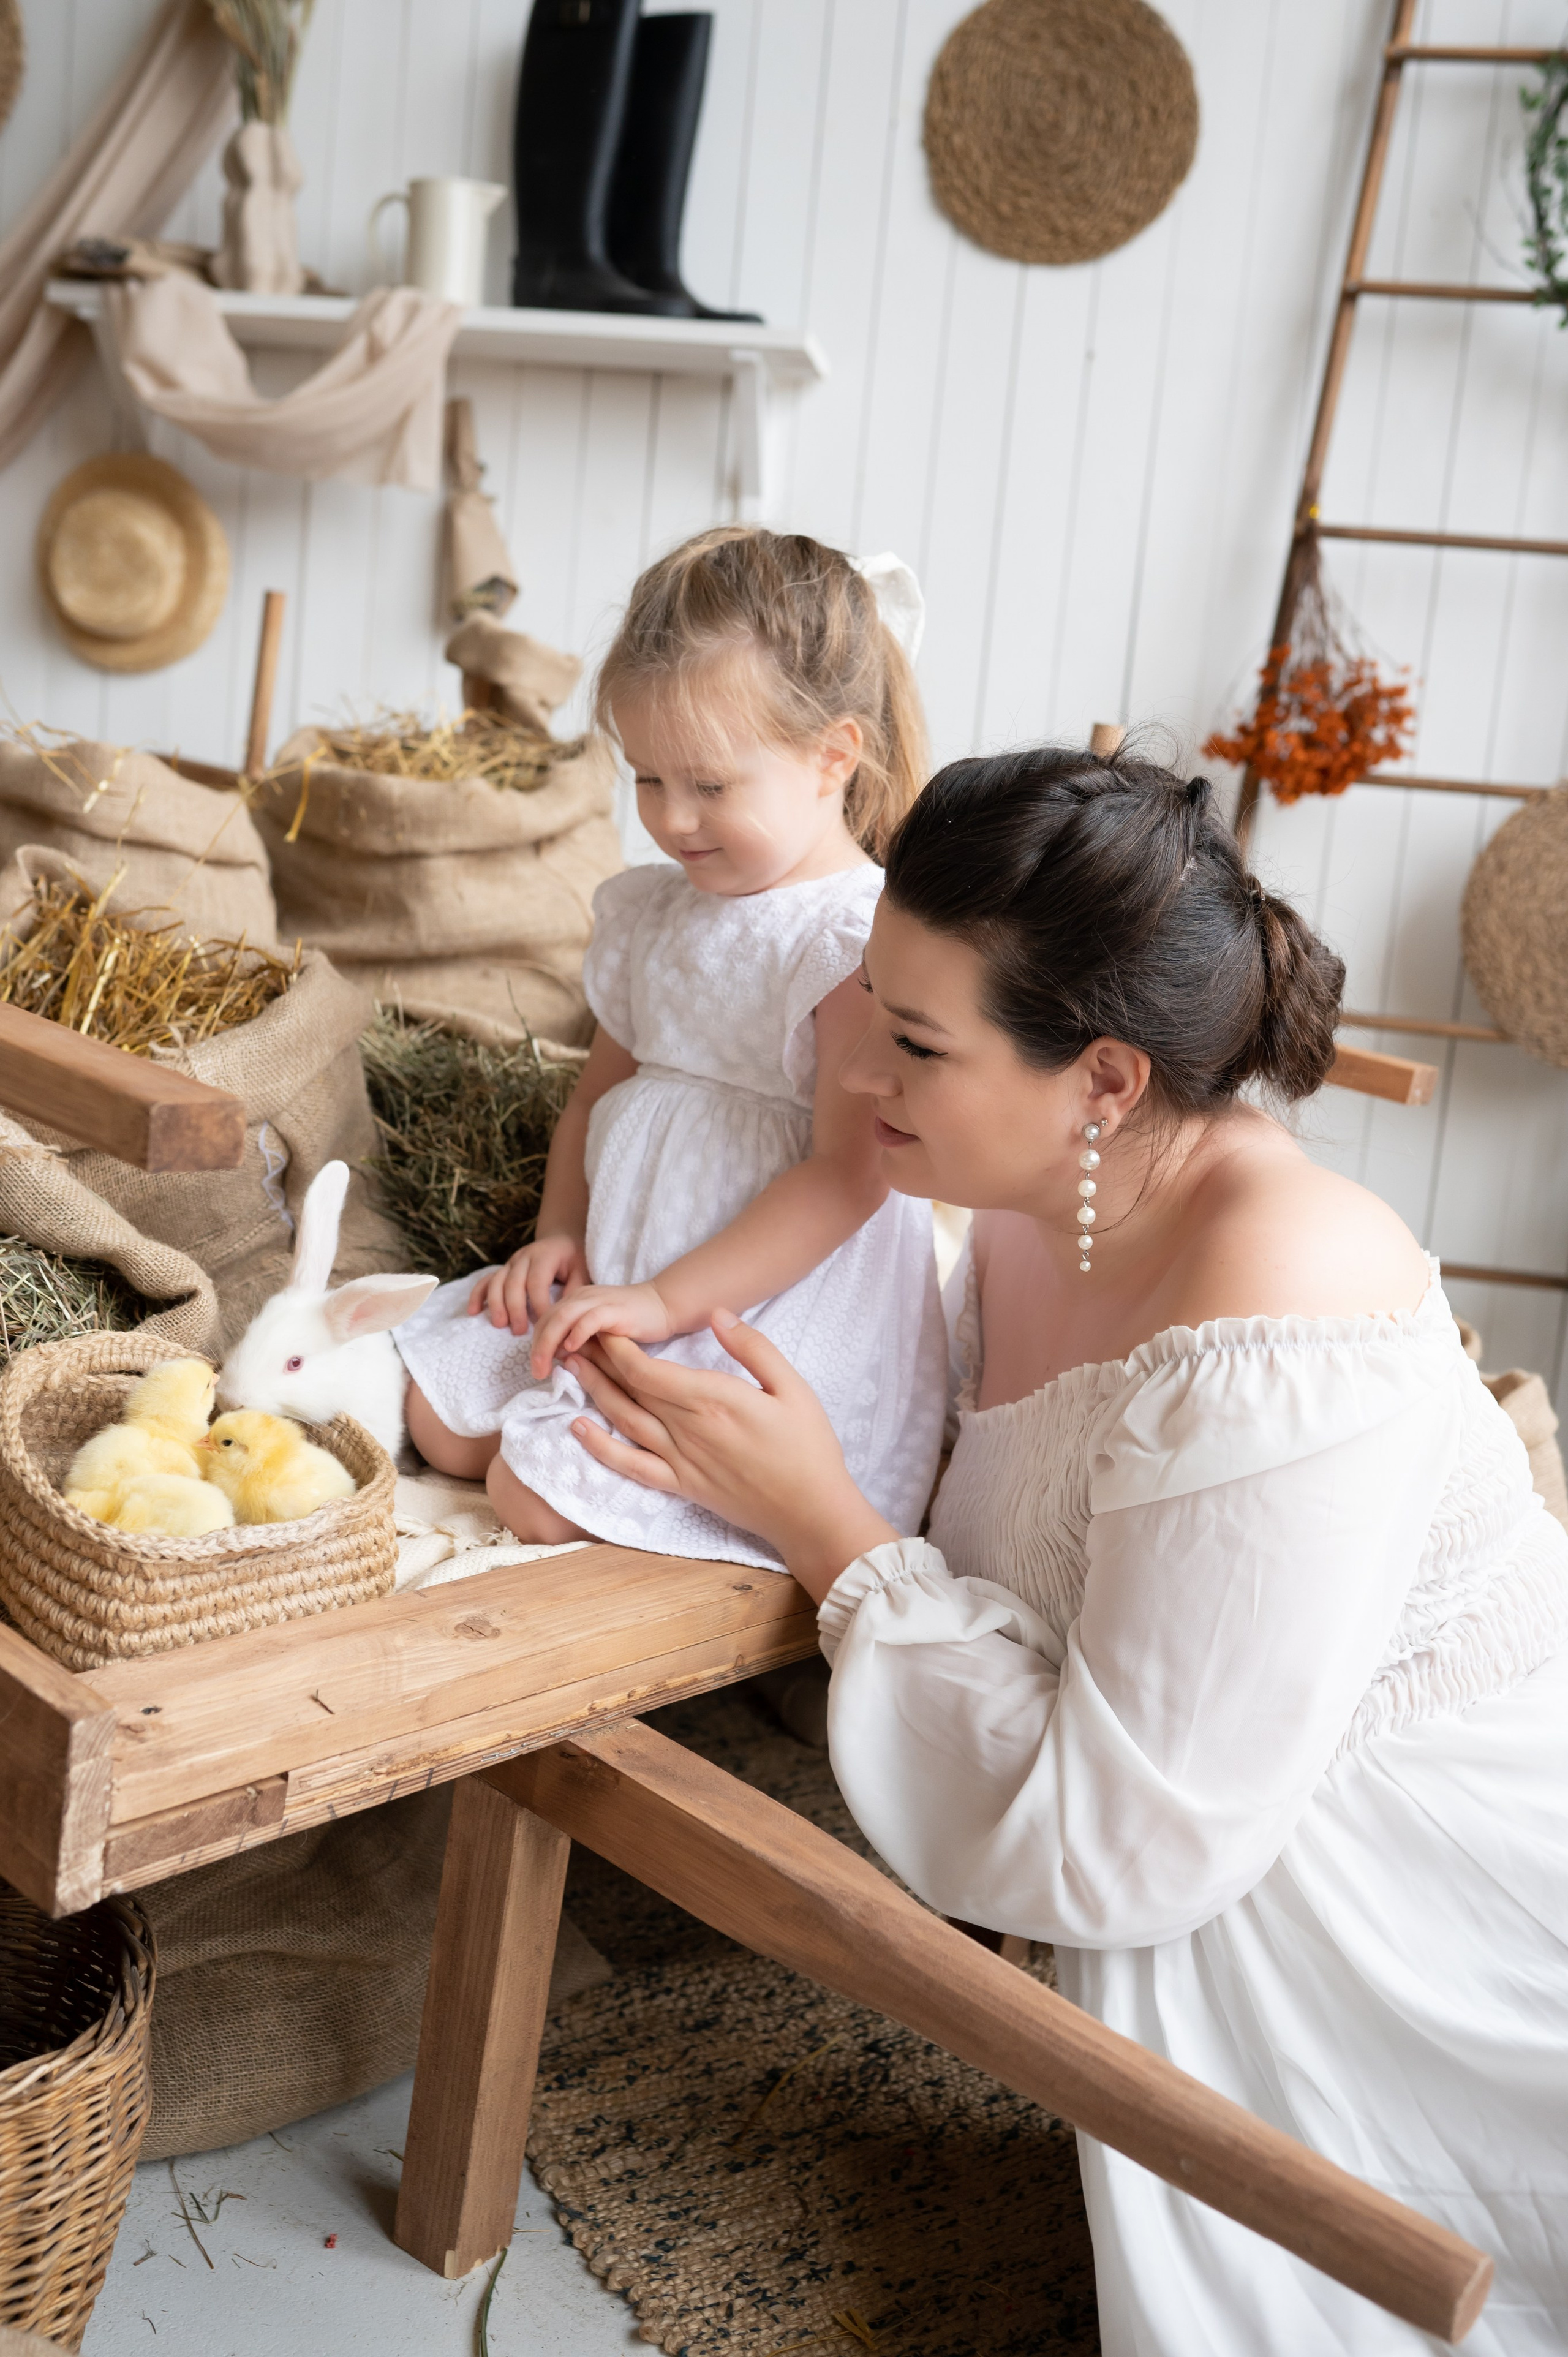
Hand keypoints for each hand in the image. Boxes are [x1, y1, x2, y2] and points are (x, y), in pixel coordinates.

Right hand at [466, 1234, 588, 1335]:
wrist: (561, 1240)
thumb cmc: (573, 1260)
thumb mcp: (581, 1270)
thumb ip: (575, 1290)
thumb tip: (567, 1315)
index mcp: (545, 1255)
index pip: (537, 1281)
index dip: (539, 1304)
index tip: (544, 1324)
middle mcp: (524, 1256)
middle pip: (513, 1283)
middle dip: (515, 1308)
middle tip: (520, 1331)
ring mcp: (510, 1262)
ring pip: (497, 1282)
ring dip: (496, 1304)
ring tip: (500, 1325)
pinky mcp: (502, 1269)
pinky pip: (485, 1281)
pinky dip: (477, 1295)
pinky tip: (473, 1312)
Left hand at [529, 1280, 672, 1378]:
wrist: (663, 1305)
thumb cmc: (632, 1322)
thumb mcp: (598, 1331)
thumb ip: (578, 1339)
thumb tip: (558, 1356)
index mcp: (574, 1301)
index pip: (544, 1321)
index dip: (536, 1345)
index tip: (538, 1369)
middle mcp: (581, 1297)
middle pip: (548, 1320)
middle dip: (537, 1348)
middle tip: (536, 1373)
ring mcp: (597, 1301)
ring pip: (561, 1318)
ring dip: (549, 1344)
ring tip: (546, 1367)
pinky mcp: (614, 1309)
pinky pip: (589, 1319)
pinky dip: (576, 1333)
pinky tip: (570, 1349)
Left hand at [566, 1311, 896, 1600]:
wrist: (810, 1510)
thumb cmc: (808, 1446)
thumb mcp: (792, 1386)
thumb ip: (753, 1347)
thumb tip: (717, 1314)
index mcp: (714, 1400)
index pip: (648, 1370)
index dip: (620, 1348)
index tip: (605, 1327)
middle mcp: (689, 1430)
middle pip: (630, 1390)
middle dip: (600, 1361)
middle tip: (575, 1338)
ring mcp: (681, 1461)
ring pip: (624, 1421)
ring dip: (594, 1392)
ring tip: (571, 1367)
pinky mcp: (681, 1485)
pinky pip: (632, 1466)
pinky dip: (601, 1449)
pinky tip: (579, 1428)